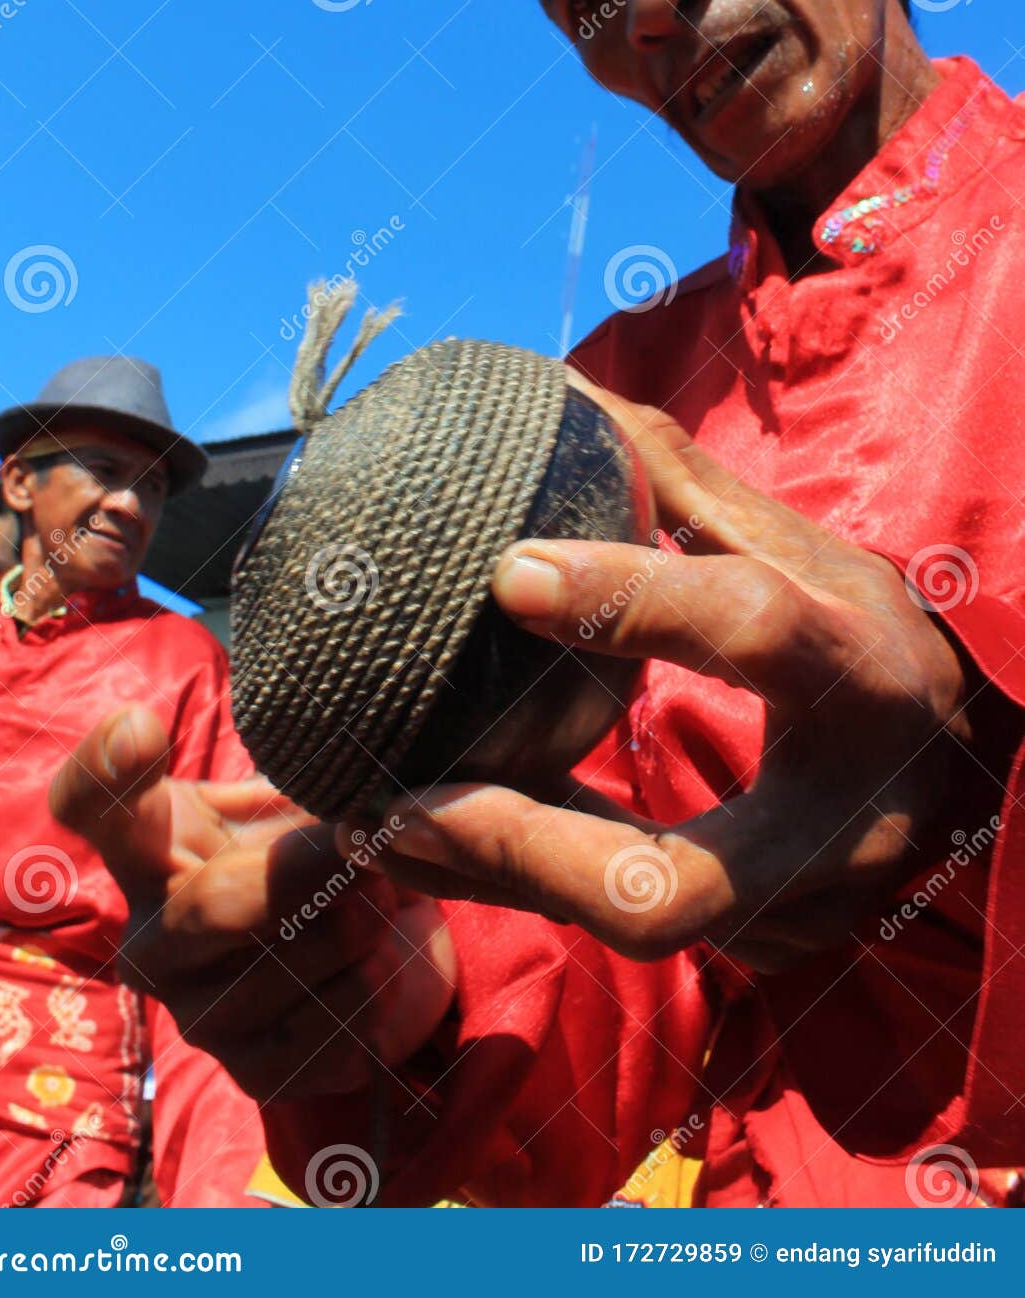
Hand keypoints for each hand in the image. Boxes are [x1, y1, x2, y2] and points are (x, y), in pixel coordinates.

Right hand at [50, 705, 455, 1098]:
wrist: (383, 932)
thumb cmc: (318, 839)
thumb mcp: (299, 784)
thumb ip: (298, 766)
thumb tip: (333, 760)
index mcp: (150, 847)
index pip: (90, 805)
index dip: (104, 770)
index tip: (140, 727)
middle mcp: (152, 939)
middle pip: (211, 908)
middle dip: (308, 872)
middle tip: (366, 847)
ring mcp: (198, 1012)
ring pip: (282, 972)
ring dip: (357, 928)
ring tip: (380, 899)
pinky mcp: (256, 1071)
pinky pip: (320, 1042)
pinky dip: (370, 997)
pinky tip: (378, 967)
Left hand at [350, 383, 973, 971]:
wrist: (979, 781)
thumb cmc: (871, 641)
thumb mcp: (805, 554)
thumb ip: (686, 487)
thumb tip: (563, 395)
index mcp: (856, 667)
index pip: (750, 631)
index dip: (630, 602)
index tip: (506, 572)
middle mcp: (841, 815)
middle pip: (673, 882)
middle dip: (520, 847)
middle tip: (398, 804)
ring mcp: (808, 910)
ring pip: (634, 930)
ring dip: (497, 880)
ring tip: (382, 826)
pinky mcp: (775, 953)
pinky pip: (636, 932)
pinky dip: (537, 889)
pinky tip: (448, 844)